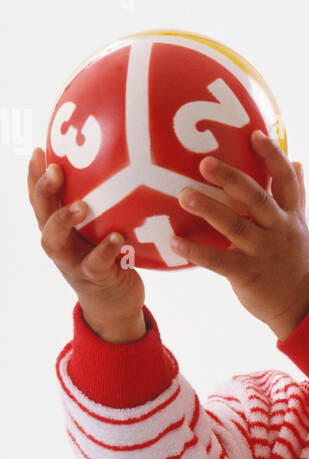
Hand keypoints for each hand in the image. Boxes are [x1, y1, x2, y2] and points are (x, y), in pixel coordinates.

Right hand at [28, 147, 146, 338]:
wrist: (115, 305)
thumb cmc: (109, 258)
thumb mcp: (101, 229)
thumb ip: (103, 205)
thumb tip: (122, 167)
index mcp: (58, 227)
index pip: (39, 198)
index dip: (34, 175)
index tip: (39, 150)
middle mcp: (59, 243)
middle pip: (41, 214)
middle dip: (43, 190)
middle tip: (55, 169)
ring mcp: (73, 262)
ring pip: (56, 241)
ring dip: (64, 220)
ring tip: (80, 205)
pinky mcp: (94, 279)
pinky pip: (96, 263)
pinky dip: (106, 250)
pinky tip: (118, 236)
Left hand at [172, 129, 308, 340]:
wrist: (301, 305)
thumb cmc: (293, 261)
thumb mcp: (300, 227)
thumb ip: (296, 195)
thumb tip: (298, 162)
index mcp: (289, 217)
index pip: (285, 181)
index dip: (273, 156)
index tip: (255, 134)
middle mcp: (278, 231)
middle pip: (257, 199)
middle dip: (232, 179)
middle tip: (205, 163)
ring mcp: (263, 253)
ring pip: (235, 227)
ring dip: (209, 209)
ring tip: (184, 195)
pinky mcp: (247, 275)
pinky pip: (218, 261)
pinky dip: (196, 251)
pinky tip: (175, 241)